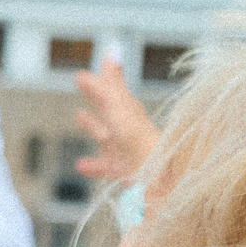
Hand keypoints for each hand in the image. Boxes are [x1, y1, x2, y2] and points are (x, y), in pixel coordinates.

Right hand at [73, 65, 159, 182]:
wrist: (166, 190)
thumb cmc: (147, 154)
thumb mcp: (125, 117)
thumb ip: (114, 90)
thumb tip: (111, 56)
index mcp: (129, 116)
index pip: (115, 90)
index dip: (109, 75)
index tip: (107, 57)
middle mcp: (128, 132)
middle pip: (109, 108)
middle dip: (96, 94)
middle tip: (82, 79)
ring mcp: (126, 152)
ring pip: (105, 135)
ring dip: (92, 125)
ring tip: (79, 115)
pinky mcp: (124, 174)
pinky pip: (105, 166)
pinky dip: (92, 164)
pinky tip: (80, 164)